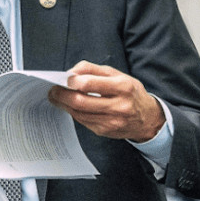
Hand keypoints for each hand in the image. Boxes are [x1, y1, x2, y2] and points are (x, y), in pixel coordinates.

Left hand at [48, 60, 164, 141]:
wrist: (147, 118)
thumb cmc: (129, 92)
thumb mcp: (117, 74)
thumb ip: (92, 69)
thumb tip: (71, 72)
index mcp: (122, 87)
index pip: (89, 84)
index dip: (71, 81)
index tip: (62, 79)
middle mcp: (119, 106)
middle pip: (80, 102)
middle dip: (62, 95)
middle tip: (53, 90)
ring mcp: (111, 121)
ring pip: (79, 113)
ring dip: (63, 104)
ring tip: (57, 96)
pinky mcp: (105, 131)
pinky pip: (82, 121)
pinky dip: (73, 112)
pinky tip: (69, 106)